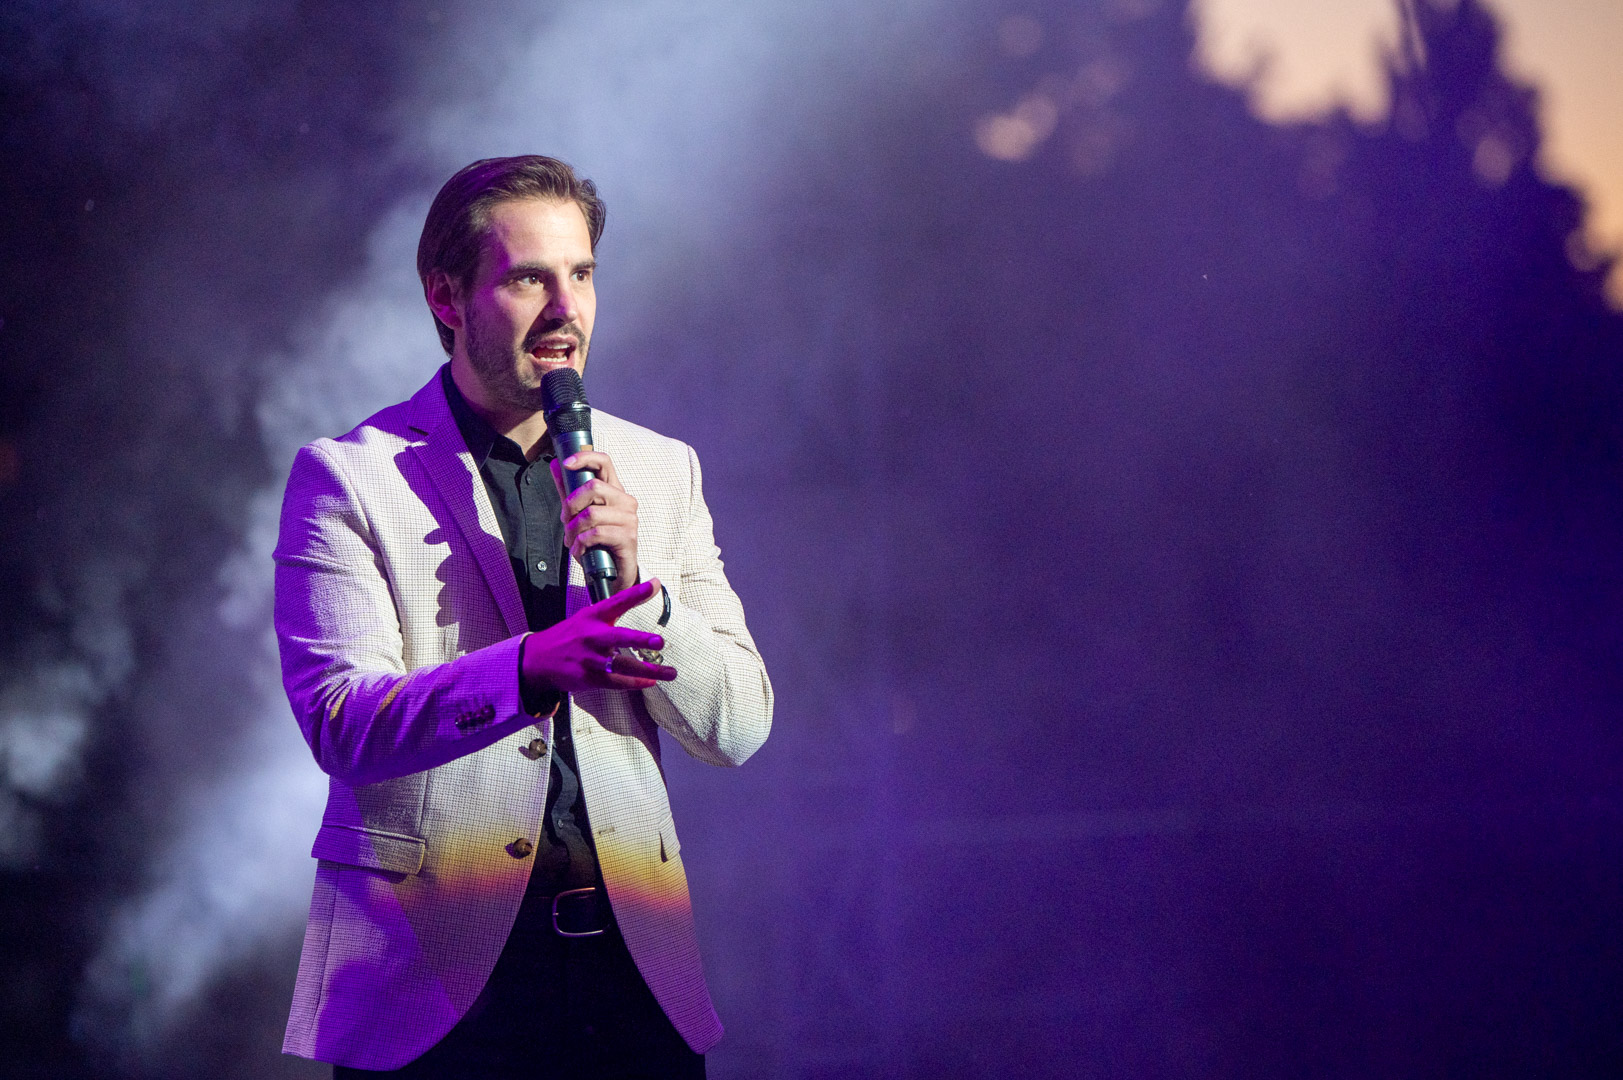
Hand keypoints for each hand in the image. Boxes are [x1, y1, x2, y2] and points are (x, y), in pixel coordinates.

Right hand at [520, 578, 675, 692]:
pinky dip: (634, 683)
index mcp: (593, 617)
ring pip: (622, 666)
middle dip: (639, 640)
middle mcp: (592, 636)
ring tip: (669, 673)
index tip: (655, 585)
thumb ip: (620, 603)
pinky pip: (615, 682)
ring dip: (647, 671)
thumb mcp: (591, 615)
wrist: (538, 659)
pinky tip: (650, 682)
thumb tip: (652, 587)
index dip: (636, 593)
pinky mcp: (588, 678)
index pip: (616, 601)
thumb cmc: (571, 635)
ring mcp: (589, 659)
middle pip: (617, 637)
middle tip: (659, 642)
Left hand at [550, 449, 638, 594]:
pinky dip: (581, 544)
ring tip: (573, 541)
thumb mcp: (579, 514)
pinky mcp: (628, 537)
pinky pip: (596, 533)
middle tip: (566, 522)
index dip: (585, 458)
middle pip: (594, 487)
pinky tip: (580, 551)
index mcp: (614, 491)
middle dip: (571, 506)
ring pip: (592, 513)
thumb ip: (569, 491)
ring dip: (574, 530)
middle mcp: (626, 501)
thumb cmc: (598, 543)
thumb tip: (555, 465)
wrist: (614, 575)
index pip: (604, 462)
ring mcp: (629, 519)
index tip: (566, 464)